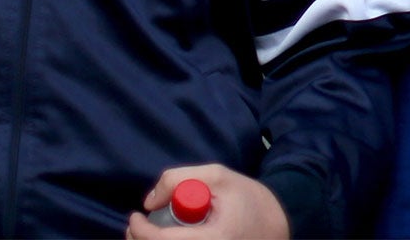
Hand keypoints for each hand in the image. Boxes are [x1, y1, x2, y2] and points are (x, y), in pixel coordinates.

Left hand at [126, 165, 288, 239]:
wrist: (275, 225)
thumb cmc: (248, 199)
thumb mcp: (218, 176)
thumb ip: (179, 179)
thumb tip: (149, 201)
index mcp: (213, 239)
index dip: (141, 230)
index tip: (136, 215)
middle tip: (135, 226)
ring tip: (146, 233)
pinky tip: (163, 239)